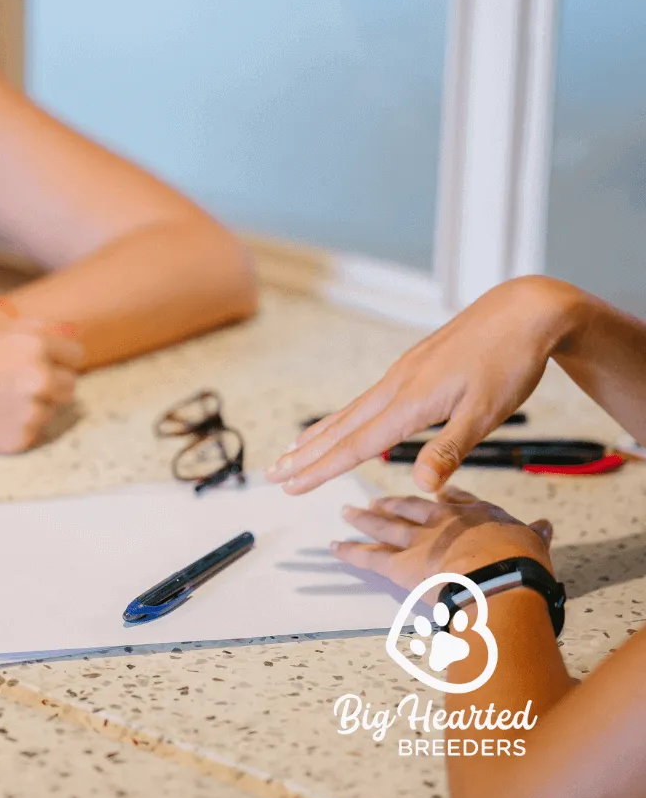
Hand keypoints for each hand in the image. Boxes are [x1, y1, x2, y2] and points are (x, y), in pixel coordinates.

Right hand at [0, 323, 83, 453]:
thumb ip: (35, 329)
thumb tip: (74, 332)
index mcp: (34, 345)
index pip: (75, 354)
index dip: (58, 357)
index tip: (43, 361)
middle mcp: (40, 378)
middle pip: (69, 384)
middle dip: (51, 382)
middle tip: (15, 382)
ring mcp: (32, 412)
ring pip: (53, 409)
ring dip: (35, 404)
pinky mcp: (20, 440)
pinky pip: (34, 430)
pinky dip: (18, 425)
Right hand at [267, 276, 583, 494]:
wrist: (525, 310)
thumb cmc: (510, 362)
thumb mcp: (488, 412)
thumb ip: (450, 449)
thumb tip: (421, 487)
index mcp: (410, 401)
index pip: (355, 444)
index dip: (321, 469)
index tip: (290, 486)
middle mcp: (396, 386)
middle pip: (340, 427)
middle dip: (305, 454)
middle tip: (272, 472)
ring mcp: (402, 374)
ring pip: (350, 411)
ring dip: (319, 435)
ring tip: (292, 450)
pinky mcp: (412, 368)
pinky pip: (366, 399)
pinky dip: (344, 417)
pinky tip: (344, 422)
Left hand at [334, 486, 552, 598]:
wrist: (498, 578)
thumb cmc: (521, 564)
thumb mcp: (534, 543)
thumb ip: (534, 534)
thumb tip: (545, 526)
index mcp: (475, 514)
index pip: (456, 500)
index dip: (444, 496)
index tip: (435, 492)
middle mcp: (442, 521)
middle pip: (411, 507)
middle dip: (393, 503)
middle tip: (376, 500)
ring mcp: (418, 540)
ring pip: (385, 525)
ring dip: (365, 518)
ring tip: (348, 512)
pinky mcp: (400, 564)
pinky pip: (369, 556)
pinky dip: (350, 551)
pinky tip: (335, 547)